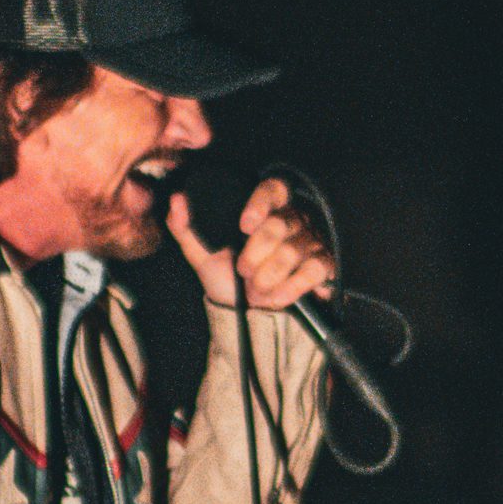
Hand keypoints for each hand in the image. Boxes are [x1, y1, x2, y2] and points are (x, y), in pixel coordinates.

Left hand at [166, 177, 335, 311]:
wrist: (244, 315)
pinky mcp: (324, 266)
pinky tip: (277, 297)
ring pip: (292, 250)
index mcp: (264, 211)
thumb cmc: (226, 278)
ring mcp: (311, 242)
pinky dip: (291, 287)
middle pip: (278, 225)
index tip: (243, 225)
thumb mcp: (201, 254)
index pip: (273, 188)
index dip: (261, 202)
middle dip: (254, 255)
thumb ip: (185, 226)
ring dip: (268, 277)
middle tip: (243, 271)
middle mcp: (292, 220)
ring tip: (256, 290)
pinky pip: (313, 269)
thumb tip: (177, 200)